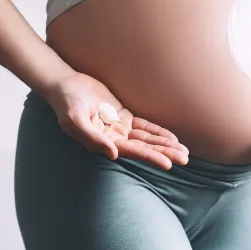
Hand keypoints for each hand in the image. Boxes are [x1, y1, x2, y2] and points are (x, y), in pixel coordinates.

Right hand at [44, 73, 188, 169]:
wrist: (65, 85)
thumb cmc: (66, 103)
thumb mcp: (75, 120)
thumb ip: (92, 138)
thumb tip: (114, 154)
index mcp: (103, 142)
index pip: (132, 151)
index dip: (150, 157)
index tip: (168, 164)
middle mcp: (113, 139)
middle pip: (144, 147)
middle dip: (164, 153)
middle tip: (185, 159)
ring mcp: (119, 128)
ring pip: (147, 138)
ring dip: (165, 145)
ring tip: (184, 152)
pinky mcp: (122, 116)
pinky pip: (144, 126)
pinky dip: (158, 132)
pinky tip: (172, 138)